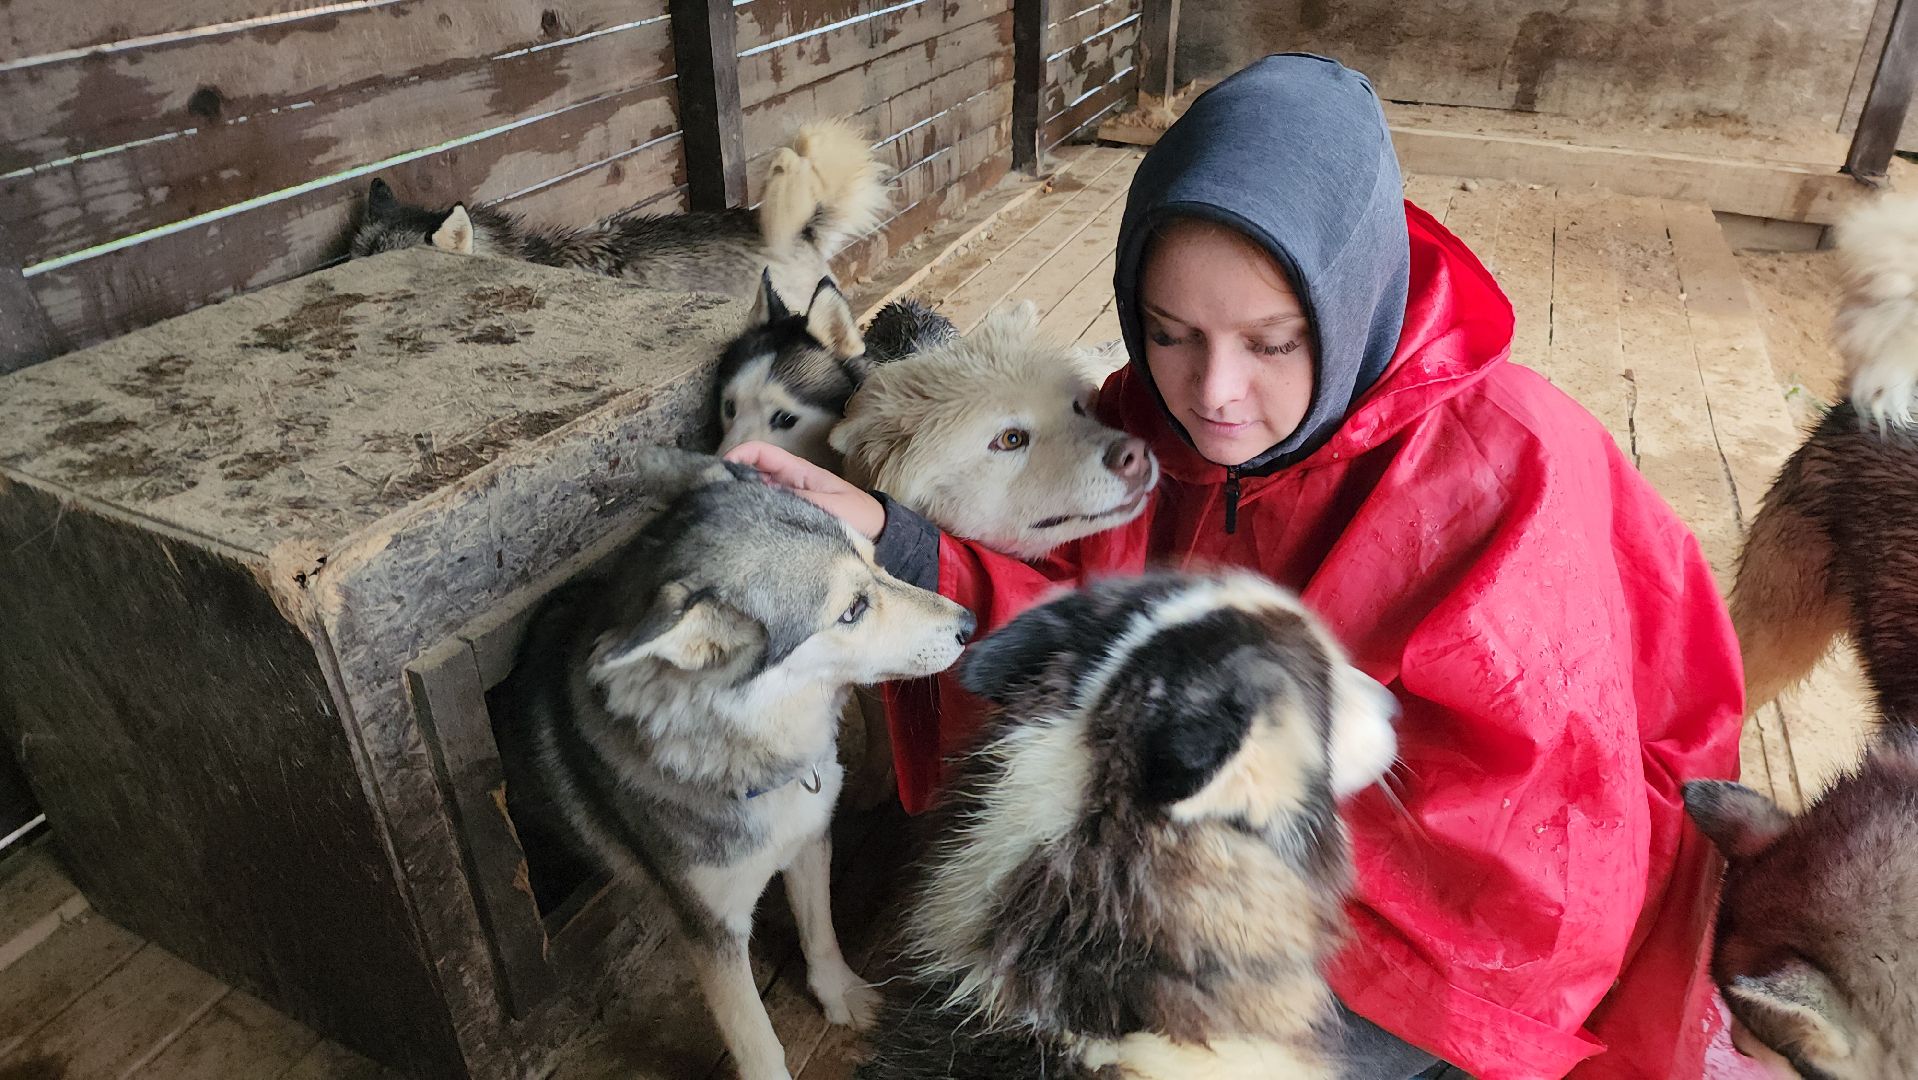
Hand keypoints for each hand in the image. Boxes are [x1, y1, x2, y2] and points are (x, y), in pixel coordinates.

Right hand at [724, 441, 886, 539]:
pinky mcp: (789, 521)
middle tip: (710, 496)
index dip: (739, 455)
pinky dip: (750, 517)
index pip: (761, 453)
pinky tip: (740, 530)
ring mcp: (787, 502)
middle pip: (750, 474)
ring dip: (738, 500)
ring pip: (754, 494)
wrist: (880, 535)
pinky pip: (764, 514)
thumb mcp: (829, 505)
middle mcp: (788, 484)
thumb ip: (798, 499)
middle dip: (730, 479)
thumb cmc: (859, 515)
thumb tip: (762, 496)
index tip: (719, 469)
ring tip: (719, 515)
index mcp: (798, 472)